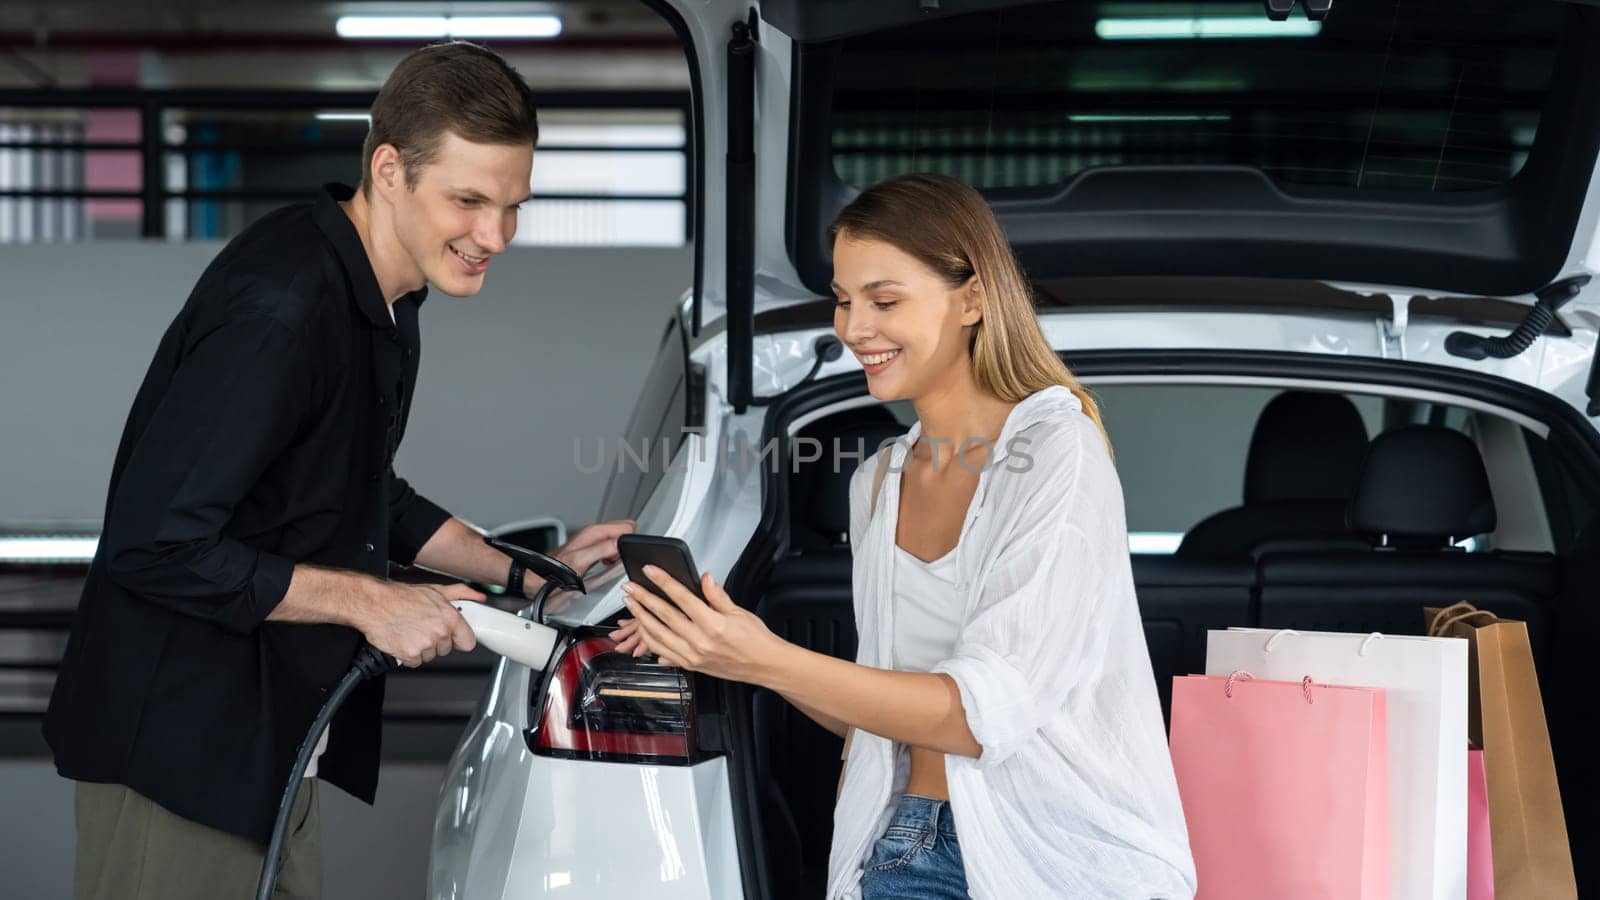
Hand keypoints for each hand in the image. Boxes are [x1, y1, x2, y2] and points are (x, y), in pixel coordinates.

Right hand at [360, 582, 481, 667]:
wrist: (375, 604)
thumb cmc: (401, 597)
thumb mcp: (435, 590)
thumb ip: (461, 593)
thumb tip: (478, 596)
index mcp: (449, 617)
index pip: (468, 641)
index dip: (459, 639)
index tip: (453, 637)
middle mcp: (439, 632)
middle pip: (446, 649)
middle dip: (437, 641)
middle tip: (423, 628)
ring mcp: (425, 645)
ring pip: (430, 656)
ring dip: (422, 648)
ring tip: (411, 631)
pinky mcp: (410, 655)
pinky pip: (415, 662)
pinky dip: (409, 655)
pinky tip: (404, 640)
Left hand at [546, 519, 634, 588]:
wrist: (544, 576)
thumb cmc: (558, 570)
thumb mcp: (581, 561)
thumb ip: (601, 550)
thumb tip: (619, 544)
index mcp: (594, 532)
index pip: (627, 526)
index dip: (627, 542)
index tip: (618, 555)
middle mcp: (595, 533)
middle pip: (624, 532)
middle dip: (624, 546)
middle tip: (612, 560)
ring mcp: (595, 541)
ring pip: (619, 541)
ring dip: (619, 553)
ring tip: (606, 564)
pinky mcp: (594, 549)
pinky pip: (613, 549)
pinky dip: (613, 558)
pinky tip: (603, 565)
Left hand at [609, 565, 782, 683]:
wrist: (764, 665)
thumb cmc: (756, 640)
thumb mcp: (739, 612)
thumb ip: (717, 595)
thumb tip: (704, 579)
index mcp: (714, 625)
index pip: (682, 598)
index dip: (663, 582)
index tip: (650, 571)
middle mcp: (700, 642)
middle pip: (664, 616)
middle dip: (644, 599)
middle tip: (630, 588)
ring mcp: (693, 656)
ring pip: (658, 636)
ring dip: (641, 619)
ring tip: (632, 605)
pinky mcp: (690, 666)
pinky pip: (663, 652)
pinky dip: (650, 641)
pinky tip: (643, 630)